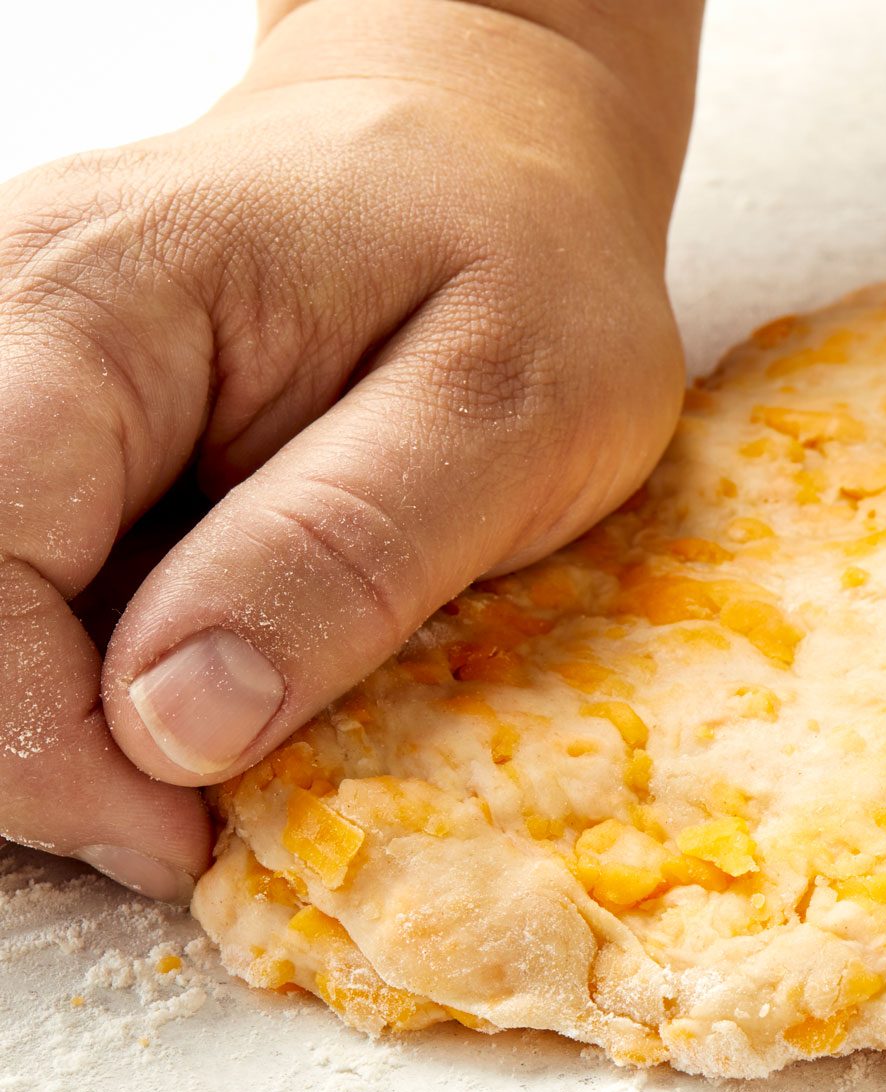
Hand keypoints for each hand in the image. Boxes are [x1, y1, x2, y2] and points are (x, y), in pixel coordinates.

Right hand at [0, 0, 699, 898]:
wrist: (497, 156)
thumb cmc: (527, 265)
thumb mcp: (508, 407)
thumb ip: (348, 550)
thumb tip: (173, 724)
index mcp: (98, 294)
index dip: (40, 735)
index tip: (177, 835)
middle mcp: (7, 319)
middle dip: (43, 747)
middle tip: (194, 822)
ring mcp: (13, 372)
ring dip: (67, 718)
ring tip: (222, 747)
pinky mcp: (48, 431)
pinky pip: (27, 584)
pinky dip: (99, 673)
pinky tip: (217, 673)